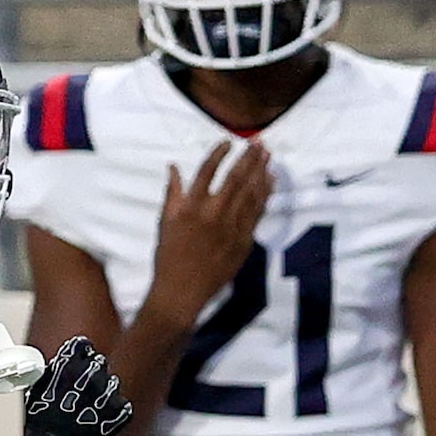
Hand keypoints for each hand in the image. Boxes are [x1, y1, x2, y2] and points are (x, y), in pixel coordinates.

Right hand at [22, 336, 131, 435]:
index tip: (78, 363)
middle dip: (92, 375)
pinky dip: (115, 413)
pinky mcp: (118, 412)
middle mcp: (91, 373)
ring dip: (104, 393)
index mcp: (69, 364)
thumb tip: (56, 368)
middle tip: (83, 393)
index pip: (82, 346)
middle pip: (99, 363)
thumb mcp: (37, 392)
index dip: (80, 356)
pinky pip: (122, 406)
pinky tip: (102, 422)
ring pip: (112, 384)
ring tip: (91, 411)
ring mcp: (107, 392)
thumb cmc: (40, 426)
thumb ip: (51, 375)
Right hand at [144, 140, 273, 328]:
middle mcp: (213, 213)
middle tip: (259, 142)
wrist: (181, 293)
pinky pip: (258, 212)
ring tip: (267, 155)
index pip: (207, 171)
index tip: (228, 142)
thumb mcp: (165, 223)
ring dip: (261, 171)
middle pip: (235, 177)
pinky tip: (270, 181)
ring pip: (251, 192)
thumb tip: (173, 167)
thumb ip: (172, 194)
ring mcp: (231, 227)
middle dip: (248, 157)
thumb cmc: (169, 258)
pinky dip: (265, 194)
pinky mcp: (243, 240)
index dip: (219, 153)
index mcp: (191, 207)